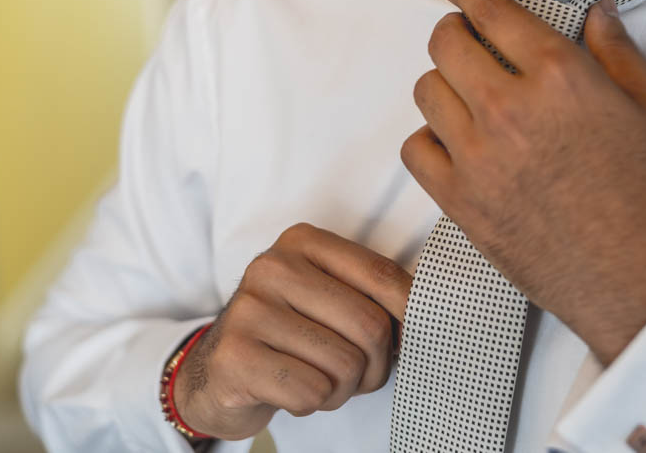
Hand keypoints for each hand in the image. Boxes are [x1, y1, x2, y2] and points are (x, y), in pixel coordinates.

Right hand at [173, 223, 410, 439]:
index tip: (412, 339)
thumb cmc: (287, 337)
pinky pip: (312, 391)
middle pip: (369, 324)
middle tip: (355, 375)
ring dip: (341, 389)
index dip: (410, 314)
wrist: (215, 374)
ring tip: (316, 381)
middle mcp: (273, 266)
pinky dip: (311, 403)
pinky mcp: (236, 355)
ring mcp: (249, 309)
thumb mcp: (326, 300)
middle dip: (373, 366)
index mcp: (303, 242)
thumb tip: (430, 315)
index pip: (381, 274)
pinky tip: (289, 391)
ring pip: (344, 364)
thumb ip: (370, 296)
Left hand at [401, 0, 645, 365]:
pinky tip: (459, 144)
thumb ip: (618, 52)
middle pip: (445, 44)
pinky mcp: (460, 202)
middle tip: (470, 42)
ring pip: (426, 92)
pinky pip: (416, 149)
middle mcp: (509, 110)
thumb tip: (596, 9)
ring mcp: (478, 159)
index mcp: (560, 77)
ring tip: (472, 98)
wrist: (642, 283)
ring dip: (445, 84)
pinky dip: (430, 139)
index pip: (492, 11)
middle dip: (454, 32)